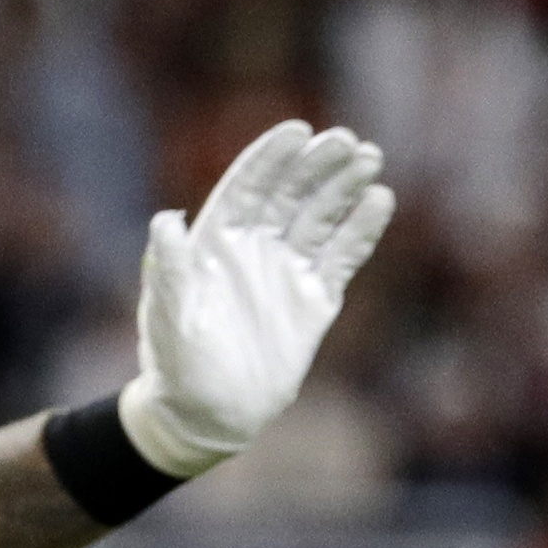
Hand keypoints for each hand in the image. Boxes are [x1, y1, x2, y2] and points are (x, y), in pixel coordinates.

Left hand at [116, 120, 394, 477]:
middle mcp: (254, 247)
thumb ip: (170, 269)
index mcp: (216, 240)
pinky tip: (380, 202)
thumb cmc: (176, 366)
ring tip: (370, 158)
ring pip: (321, 217)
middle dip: (318, 165)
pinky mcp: (314, 302)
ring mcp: (286, 272)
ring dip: (345, 187)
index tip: (298, 131)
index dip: (273, 157)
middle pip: (291, 193)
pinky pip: (342, 257)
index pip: (249, 186)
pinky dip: (361, 230)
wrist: (207, 416)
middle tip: (347, 141)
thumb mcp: (168, 317)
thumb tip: (166, 219)